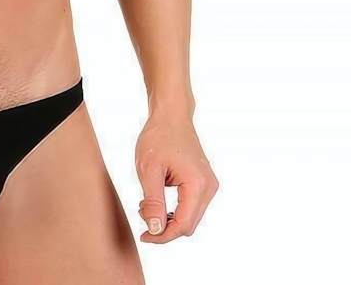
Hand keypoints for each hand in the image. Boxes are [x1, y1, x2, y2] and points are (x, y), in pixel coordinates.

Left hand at [135, 111, 217, 243]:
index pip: (183, 225)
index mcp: (198, 185)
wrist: (171, 115)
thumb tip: (155, 231)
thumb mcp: (148, 170)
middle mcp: (209, 187)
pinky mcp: (204, 182)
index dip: (163, 235)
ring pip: (189, 217)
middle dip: (164, 226)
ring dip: (168, 218)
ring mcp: (208, 185)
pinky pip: (190, 206)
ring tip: (147, 203)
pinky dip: (174, 209)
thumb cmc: (158, 136)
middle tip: (142, 213)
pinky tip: (156, 199)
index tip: (144, 235)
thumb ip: (153, 202)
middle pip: (188, 224)